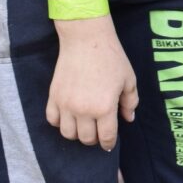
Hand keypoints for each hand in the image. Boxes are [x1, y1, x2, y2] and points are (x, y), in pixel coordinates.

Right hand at [45, 17, 138, 149]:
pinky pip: (52, 120)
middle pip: (85, 139)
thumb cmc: (111, 57)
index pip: (106, 137)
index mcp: (104, 108)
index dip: (108, 143)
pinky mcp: (53, 96)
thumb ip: (130, 102)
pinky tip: (68, 116)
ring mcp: (66, 104)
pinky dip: (59, 122)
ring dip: (76, 133)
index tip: (109, 143)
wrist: (86, 39)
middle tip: (98, 131)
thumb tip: (128, 118)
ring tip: (83, 125)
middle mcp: (83, 110)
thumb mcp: (129, 80)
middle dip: (94, 139)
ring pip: (67, 133)